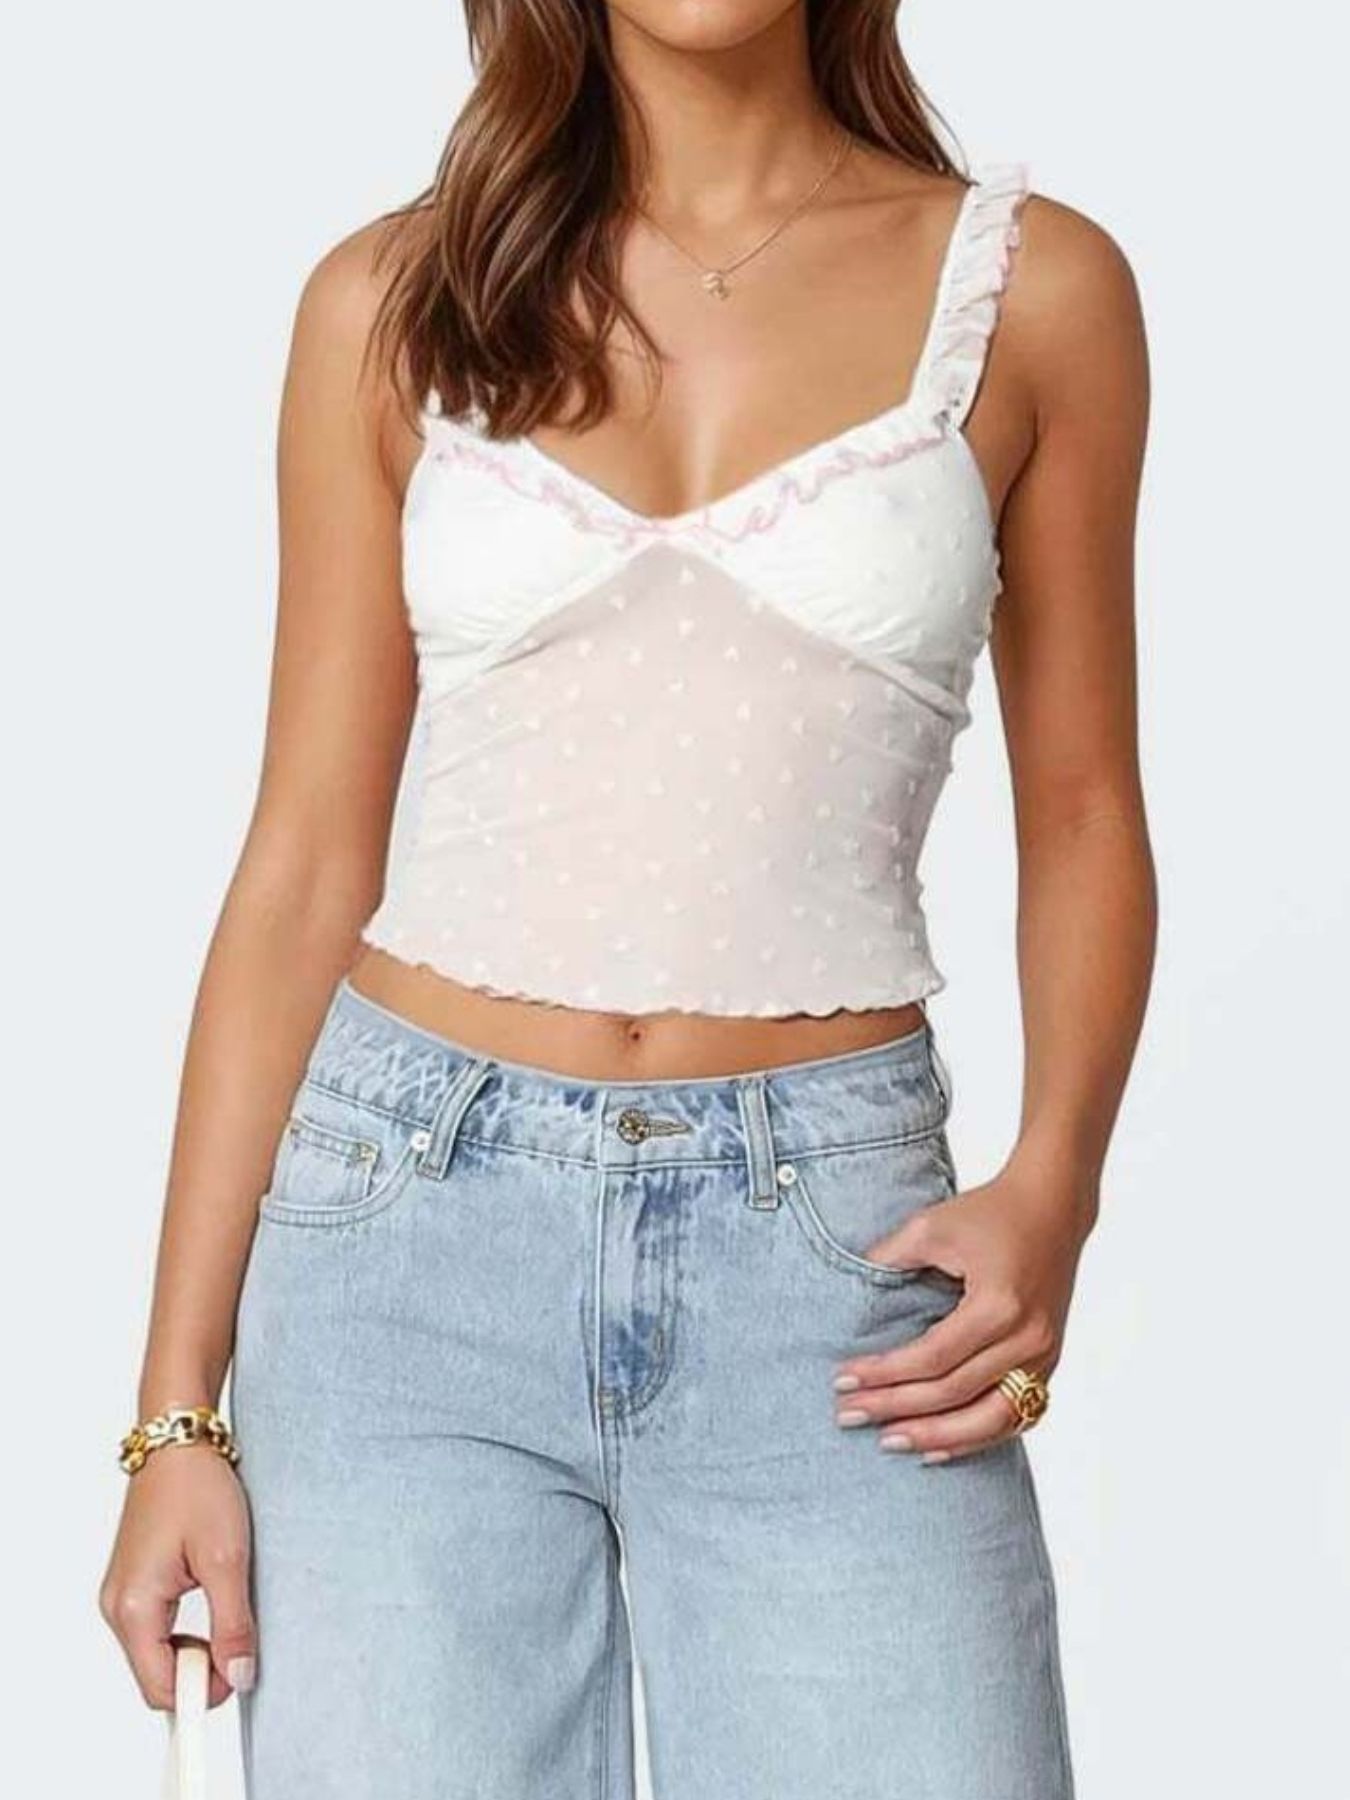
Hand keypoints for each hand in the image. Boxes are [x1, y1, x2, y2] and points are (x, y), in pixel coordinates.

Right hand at [99, 1445, 256, 1708]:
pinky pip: (157, 1631)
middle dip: (200, 1671)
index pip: (160, 1688)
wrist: (178, 1442)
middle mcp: (116, 1607)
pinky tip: (212, 1601)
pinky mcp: (134, 1585)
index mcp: (133, 1607)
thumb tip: (238, 1676)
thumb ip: (232, 1623)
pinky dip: (185, 1632)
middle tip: (239, 1636)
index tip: (238, 1675)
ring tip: (228, 1609)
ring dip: (195, 1649)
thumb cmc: (197, 1488)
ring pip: (157, 1654)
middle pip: (156, 1676)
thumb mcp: (227, 1557)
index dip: (201, 1692)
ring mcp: (122, 1596)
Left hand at [832, 1158, 1093, 1461]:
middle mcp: (1027, 1338)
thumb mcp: (932, 1225)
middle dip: (896, 1408)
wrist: (1053, 1208)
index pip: (932, 1357)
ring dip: (937, 1437)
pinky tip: (940, 1447)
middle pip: (954, 1393)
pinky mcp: (1049, 1362)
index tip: (845, 1380)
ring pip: (989, 1420)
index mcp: (999, 1305)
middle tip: (849, 1416)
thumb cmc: (991, 1213)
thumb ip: (889, 1259)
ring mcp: (1044, 1355)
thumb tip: (849, 1294)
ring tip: (889, 1442)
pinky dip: (977, 1437)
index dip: (885, 1374)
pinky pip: (1016, 1416)